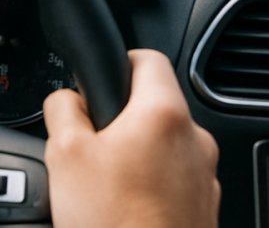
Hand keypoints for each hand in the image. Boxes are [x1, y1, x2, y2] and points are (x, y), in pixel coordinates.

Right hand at [44, 48, 219, 227]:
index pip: (147, 57)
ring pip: (165, 147)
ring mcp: (205, 177)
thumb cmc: (113, 223)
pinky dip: (152, 187)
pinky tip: (125, 210)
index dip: (118, 62)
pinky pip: (175, 182)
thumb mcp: (64, 154)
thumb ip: (62, 109)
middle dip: (122, 120)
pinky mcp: (205, 210)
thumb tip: (66, 98)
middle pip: (155, 106)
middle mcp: (195, 140)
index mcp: (163, 113)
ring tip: (106, 186)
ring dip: (138, 156)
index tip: (99, 81)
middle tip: (92, 145)